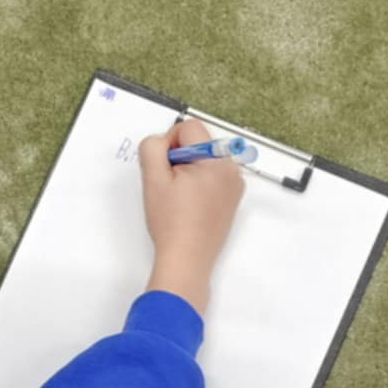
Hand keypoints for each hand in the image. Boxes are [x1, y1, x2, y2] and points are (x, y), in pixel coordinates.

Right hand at [137, 117, 244, 315]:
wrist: (187, 260)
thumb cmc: (171, 223)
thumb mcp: (153, 179)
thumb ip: (152, 148)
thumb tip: (161, 141)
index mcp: (217, 160)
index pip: (189, 127)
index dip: (169, 143)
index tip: (164, 168)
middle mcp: (232, 169)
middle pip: (198, 143)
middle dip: (180, 158)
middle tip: (170, 186)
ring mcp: (235, 186)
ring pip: (204, 160)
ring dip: (188, 171)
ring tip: (179, 198)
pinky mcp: (232, 199)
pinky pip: (212, 177)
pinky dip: (199, 184)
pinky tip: (189, 205)